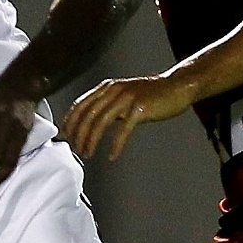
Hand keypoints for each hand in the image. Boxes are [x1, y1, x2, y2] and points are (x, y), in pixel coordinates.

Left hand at [59, 73, 195, 160]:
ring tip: (87, 154)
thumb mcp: (124, 96)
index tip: (64, 135)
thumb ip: (108, 106)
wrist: (177, 86)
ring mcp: (126, 98)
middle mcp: (114, 90)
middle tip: (76, 149)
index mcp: (107, 87)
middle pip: (87, 114)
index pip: (81, 104)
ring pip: (100, 122)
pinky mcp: (139, 108)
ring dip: (91, 140)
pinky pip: (123, 130)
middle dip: (78, 134)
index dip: (69, 120)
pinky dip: (115, 144)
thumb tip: (92, 125)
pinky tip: (112, 155)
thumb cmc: (152, 94)